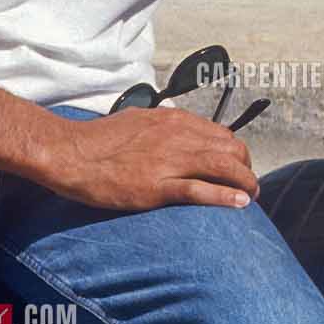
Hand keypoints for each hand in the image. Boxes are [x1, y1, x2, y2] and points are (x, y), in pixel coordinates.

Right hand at [38, 106, 261, 212]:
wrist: (71, 153)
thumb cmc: (99, 139)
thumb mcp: (136, 119)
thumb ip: (160, 123)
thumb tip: (175, 124)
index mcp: (171, 120)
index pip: (220, 133)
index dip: (235, 152)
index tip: (237, 166)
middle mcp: (176, 136)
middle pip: (230, 149)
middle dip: (246, 167)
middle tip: (247, 184)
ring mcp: (168, 161)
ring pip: (223, 167)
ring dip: (245, 183)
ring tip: (251, 196)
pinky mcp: (158, 186)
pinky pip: (201, 190)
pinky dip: (225, 197)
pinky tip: (240, 203)